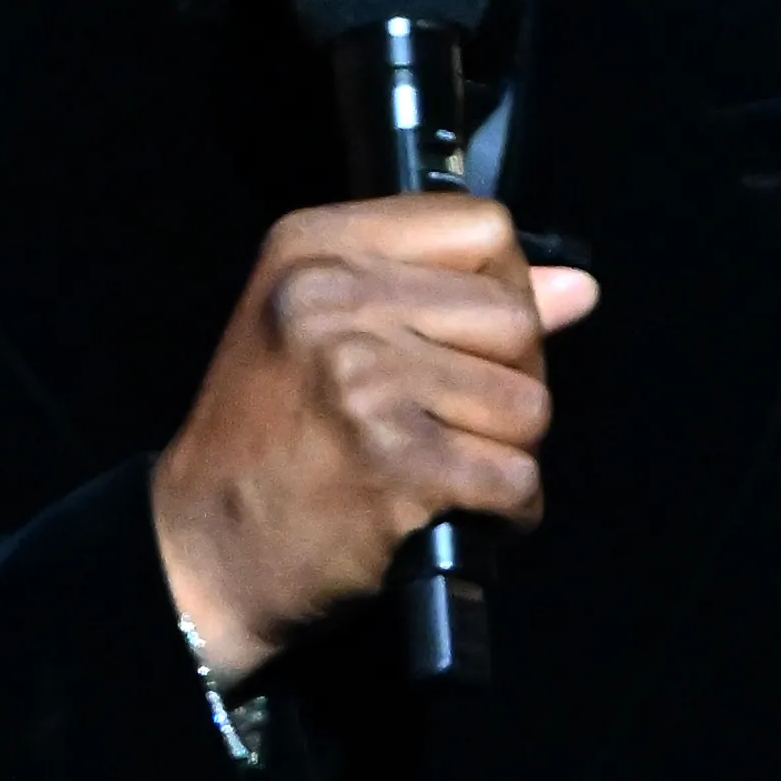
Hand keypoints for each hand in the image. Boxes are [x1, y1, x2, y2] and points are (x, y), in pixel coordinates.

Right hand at [151, 193, 600, 682]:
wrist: (202, 553)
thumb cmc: (266, 444)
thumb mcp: (324, 332)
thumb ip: (448, 295)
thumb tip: (578, 286)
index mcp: (313, 248)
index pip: (482, 227)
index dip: (502, 287)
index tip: (469, 340)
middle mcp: (333, 302)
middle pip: (516, 316)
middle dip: (511, 380)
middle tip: (455, 421)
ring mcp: (365, 382)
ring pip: (527, 403)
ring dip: (506, 452)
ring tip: (446, 468)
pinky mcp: (397, 464)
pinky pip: (515, 477)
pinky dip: (505, 510)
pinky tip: (459, 513)